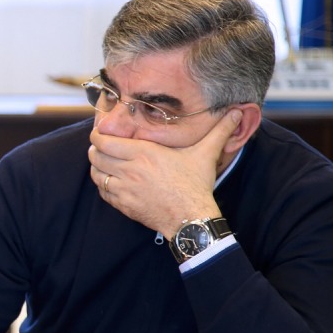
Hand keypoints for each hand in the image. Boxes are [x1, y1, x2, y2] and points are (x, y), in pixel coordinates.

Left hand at [88, 111, 241, 235]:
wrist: (191, 219)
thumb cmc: (195, 186)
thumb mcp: (205, 155)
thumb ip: (219, 132)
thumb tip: (238, 113)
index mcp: (143, 153)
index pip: (103, 141)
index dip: (97, 135)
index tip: (101, 133)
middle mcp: (129, 170)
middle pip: (95, 156)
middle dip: (95, 150)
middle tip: (102, 147)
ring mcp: (124, 189)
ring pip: (96, 174)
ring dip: (97, 167)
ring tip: (105, 163)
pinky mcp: (123, 205)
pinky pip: (102, 192)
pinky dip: (103, 185)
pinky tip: (111, 181)